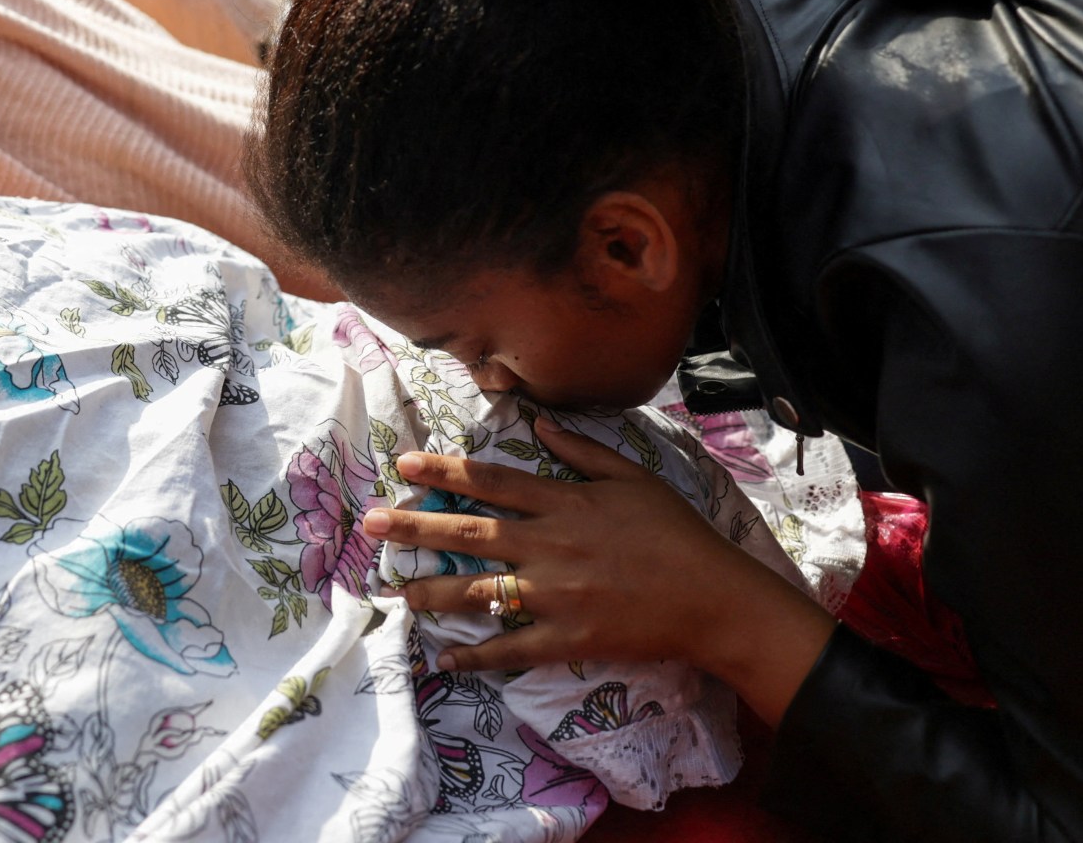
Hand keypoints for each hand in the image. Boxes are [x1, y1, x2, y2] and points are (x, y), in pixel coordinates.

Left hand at [365, 425, 782, 674]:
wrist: (714, 599)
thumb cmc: (677, 534)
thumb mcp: (632, 478)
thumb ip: (581, 451)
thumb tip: (539, 423)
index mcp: (564, 503)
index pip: (491, 481)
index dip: (444, 471)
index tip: (404, 465)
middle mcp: (549, 545)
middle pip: (469, 532)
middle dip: (413, 526)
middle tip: (368, 523)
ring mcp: (555, 595)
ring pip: (479, 591)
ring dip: (431, 590)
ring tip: (394, 589)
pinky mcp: (567, 638)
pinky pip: (511, 648)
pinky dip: (475, 655)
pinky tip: (443, 659)